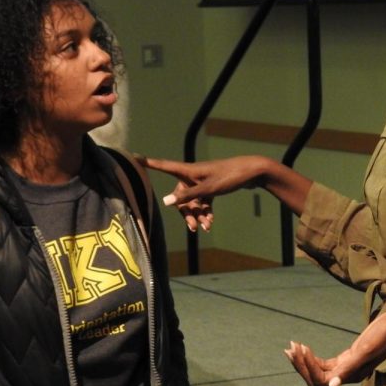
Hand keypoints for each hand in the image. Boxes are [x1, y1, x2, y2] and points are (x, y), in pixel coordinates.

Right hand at [138, 156, 269, 231]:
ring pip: (192, 202)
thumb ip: (187, 197)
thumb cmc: (230, 176)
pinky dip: (205, 212)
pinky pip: (203, 202)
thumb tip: (165, 202)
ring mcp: (202, 182)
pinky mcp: (212, 187)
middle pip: (180, 196)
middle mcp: (193, 176)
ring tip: (206, 227)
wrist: (253, 172)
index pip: (163, 166)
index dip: (148, 163)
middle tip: (192, 228)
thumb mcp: (208, 189)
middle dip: (185, 212)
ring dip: (197, 215)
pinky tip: (210, 224)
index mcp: (188, 170)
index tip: (133, 157)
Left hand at [284, 311, 385, 385]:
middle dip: (300, 365)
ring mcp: (347, 366)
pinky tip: (304, 347)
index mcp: (351, 375)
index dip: (306, 368)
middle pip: (316, 378)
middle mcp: (347, 374)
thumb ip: (348, 369)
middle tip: (289, 348)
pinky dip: (312, 356)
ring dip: (303, 360)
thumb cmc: (383, 336)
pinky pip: (325, 364)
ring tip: (292, 346)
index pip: (320, 380)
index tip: (300, 348)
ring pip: (319, 371)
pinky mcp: (348, 358)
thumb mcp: (364, 350)